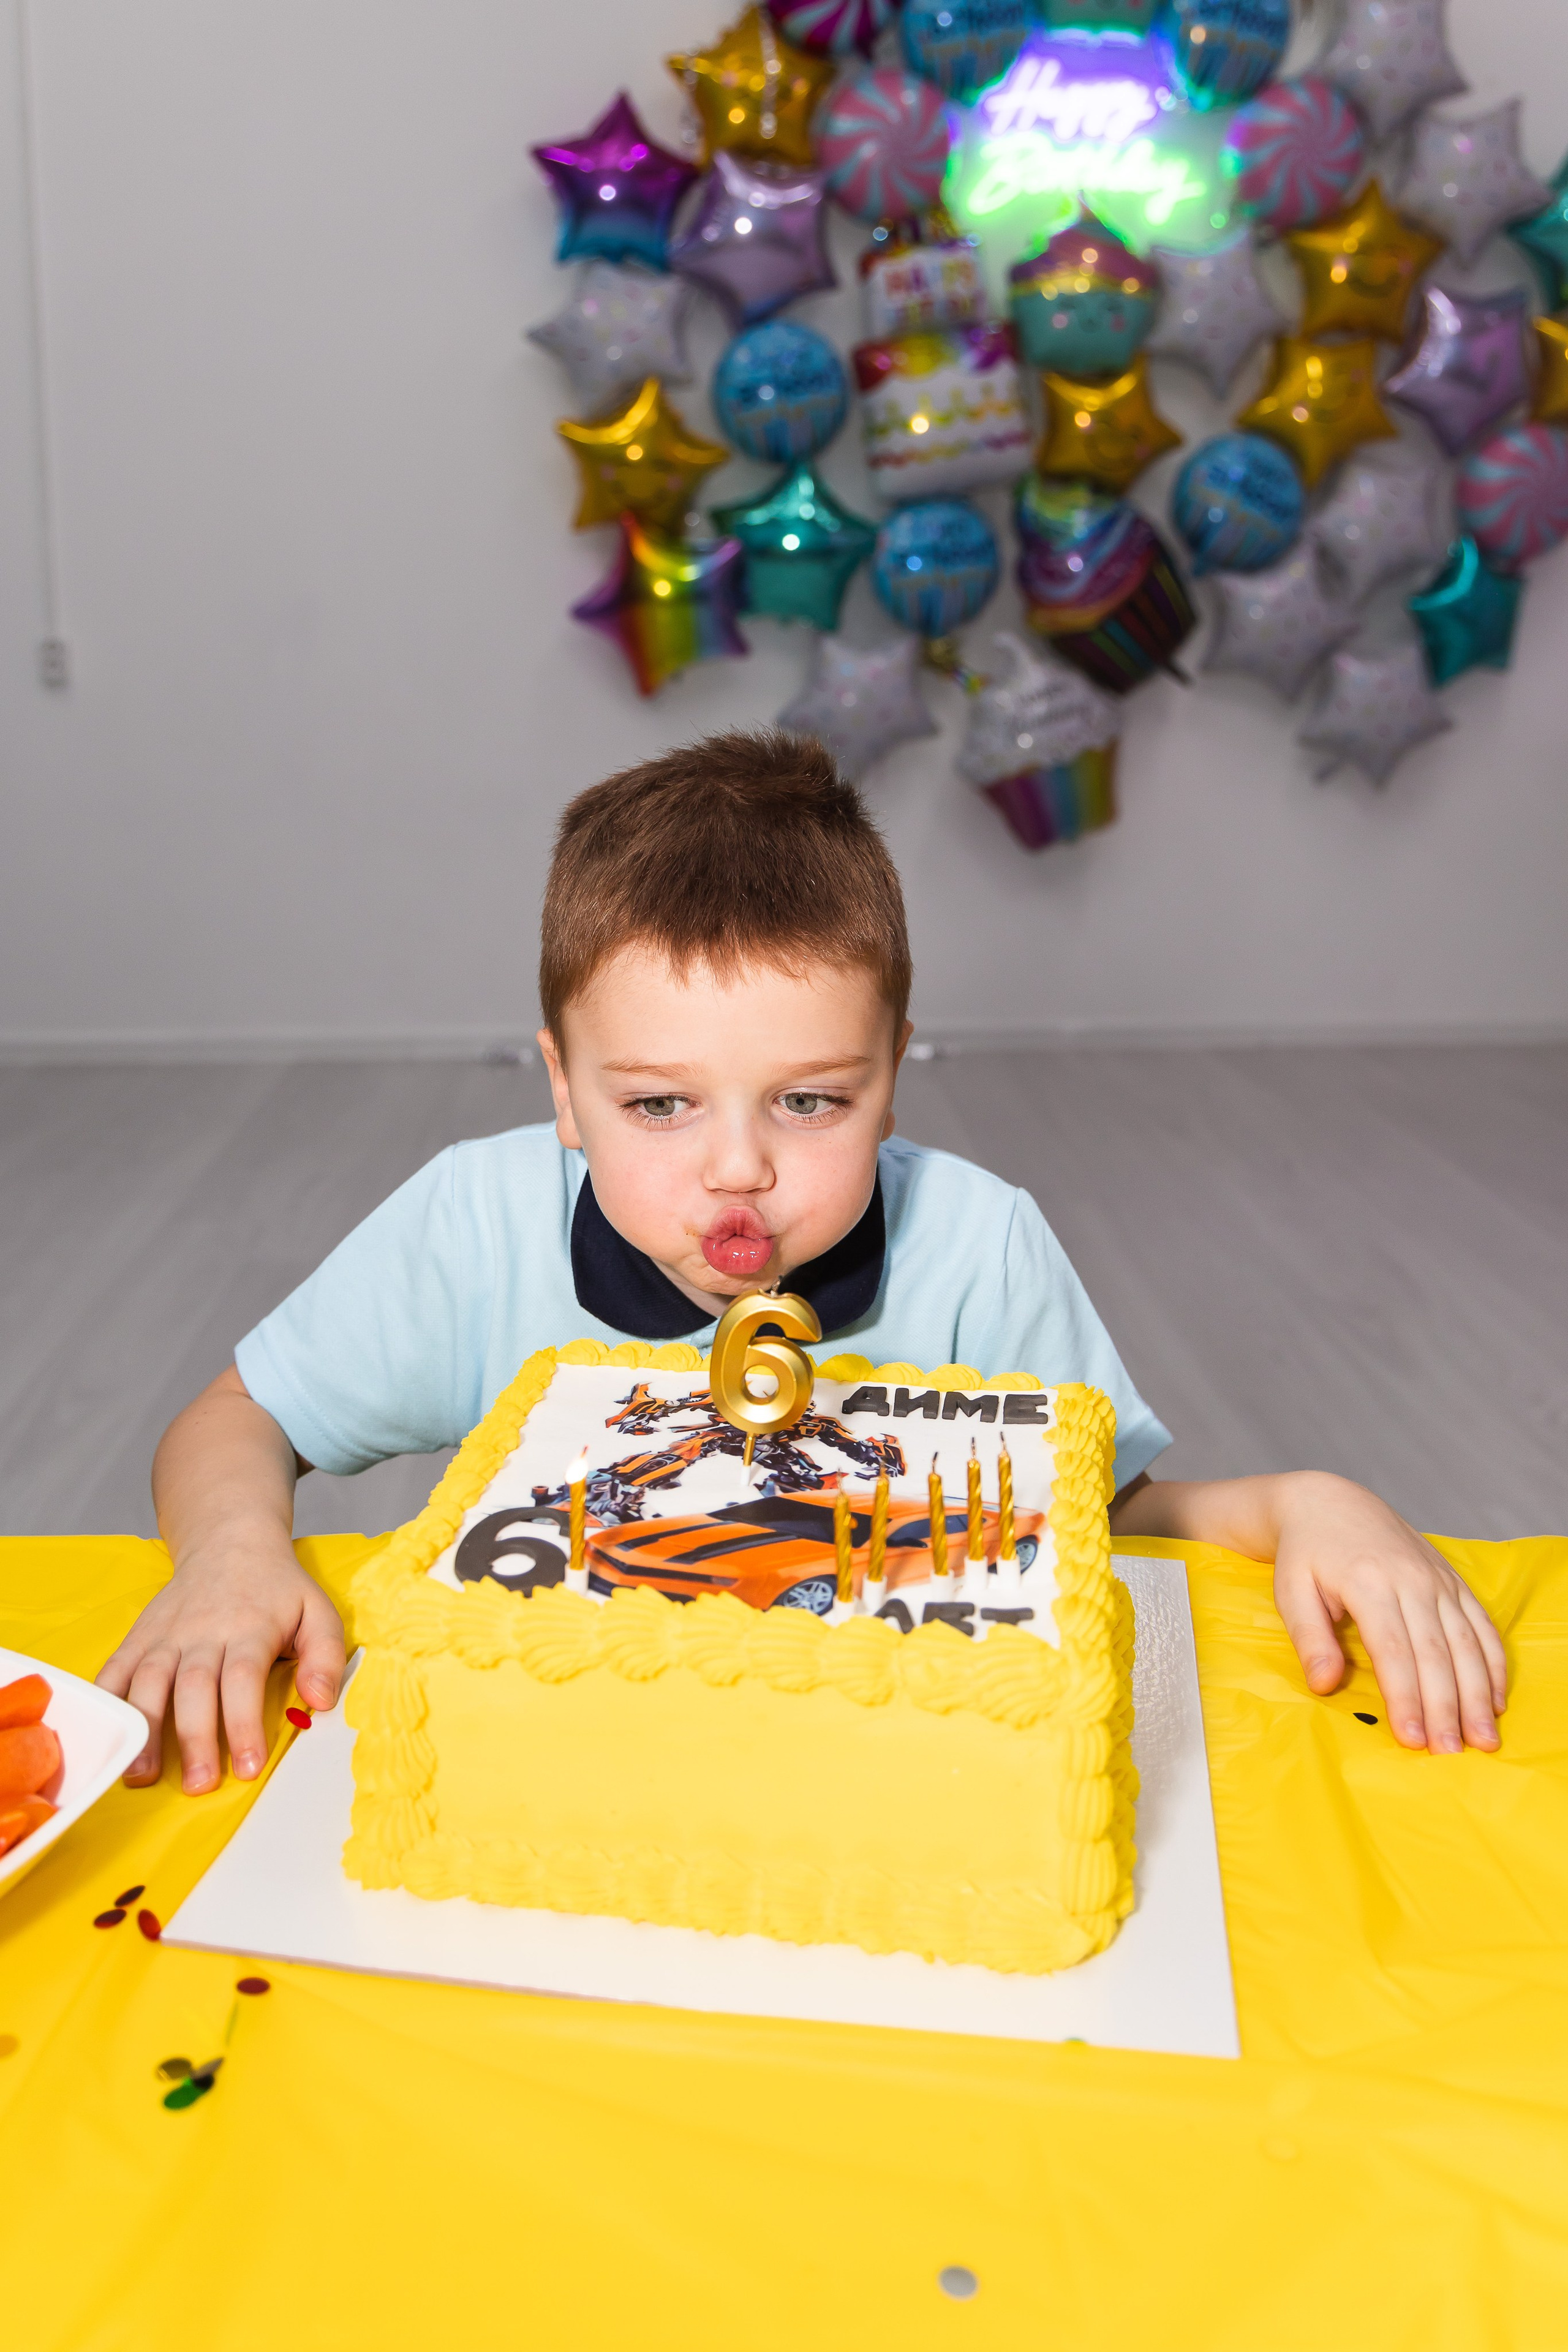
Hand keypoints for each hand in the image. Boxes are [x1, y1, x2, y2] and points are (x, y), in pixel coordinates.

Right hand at [96, 1539, 344, 1793]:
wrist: (229, 1542)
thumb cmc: (277, 1589)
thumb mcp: (317, 1611)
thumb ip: (325, 1655)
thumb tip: (321, 1701)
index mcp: (249, 1628)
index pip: (243, 1679)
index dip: (243, 1723)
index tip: (247, 1767)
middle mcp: (203, 1632)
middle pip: (194, 1686)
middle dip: (195, 1737)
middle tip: (199, 1784)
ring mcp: (166, 1634)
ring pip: (150, 1680)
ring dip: (145, 1728)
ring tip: (141, 1775)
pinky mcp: (140, 1635)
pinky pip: (116, 1666)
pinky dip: (105, 1699)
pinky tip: (104, 1734)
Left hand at [1272, 1474, 1506, 1753]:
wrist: (1331, 1503)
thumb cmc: (1306, 1553)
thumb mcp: (1291, 1590)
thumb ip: (1309, 1638)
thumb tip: (1323, 1685)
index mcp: (1367, 1582)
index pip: (1392, 1651)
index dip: (1405, 1698)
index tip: (1412, 1739)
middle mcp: (1410, 1580)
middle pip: (1435, 1653)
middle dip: (1445, 1708)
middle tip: (1451, 1752)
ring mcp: (1437, 1580)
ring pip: (1466, 1643)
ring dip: (1477, 1694)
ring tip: (1483, 1738)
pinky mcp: (1452, 1581)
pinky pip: (1481, 1624)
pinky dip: (1493, 1663)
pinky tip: (1495, 1699)